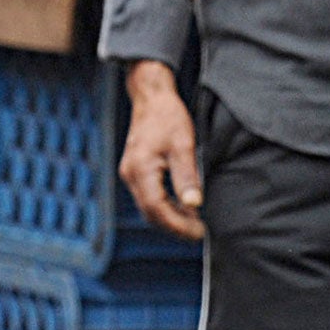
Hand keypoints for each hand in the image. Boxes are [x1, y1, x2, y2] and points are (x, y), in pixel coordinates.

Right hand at [119, 60, 203, 239]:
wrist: (152, 97)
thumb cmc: (169, 117)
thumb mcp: (183, 145)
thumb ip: (187, 176)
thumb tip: (194, 205)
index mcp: (141, 170)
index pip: (157, 209)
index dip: (178, 224)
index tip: (199, 232)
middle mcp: (131, 175)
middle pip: (150, 212)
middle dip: (175, 226)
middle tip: (199, 232)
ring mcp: (130, 173)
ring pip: (148, 207)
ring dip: (170, 217)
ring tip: (194, 223)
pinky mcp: (135, 171)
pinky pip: (148, 196)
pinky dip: (165, 206)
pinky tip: (184, 206)